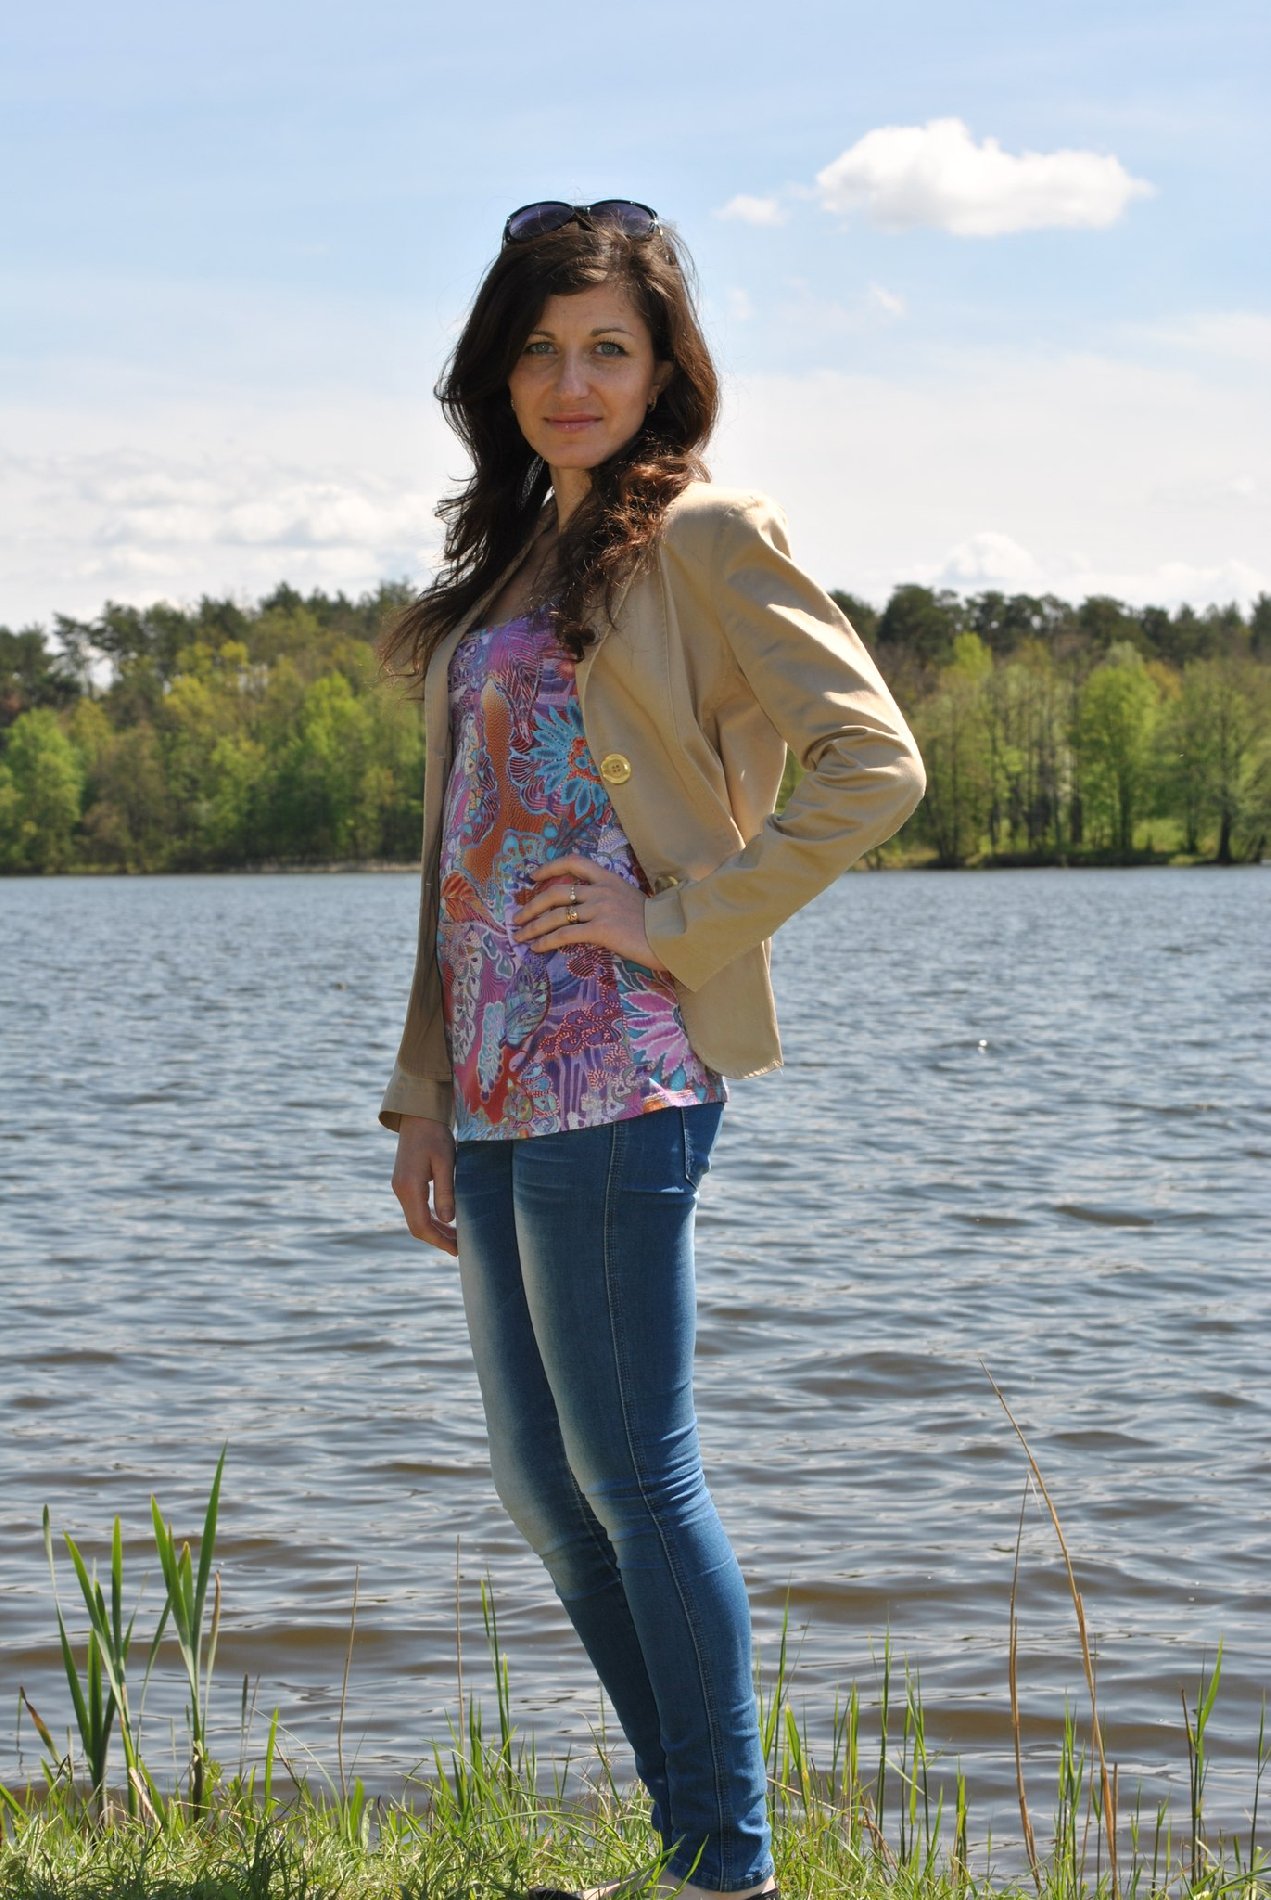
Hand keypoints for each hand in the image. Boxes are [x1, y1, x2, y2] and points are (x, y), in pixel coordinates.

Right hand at [392, 1115, 457, 1254]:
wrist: (418, 1116)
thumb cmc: (435, 1135)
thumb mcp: (445, 1162)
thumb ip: (446, 1191)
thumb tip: (449, 1220)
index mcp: (409, 1187)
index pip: (421, 1225)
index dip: (439, 1241)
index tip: (457, 1250)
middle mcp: (401, 1190)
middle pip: (416, 1227)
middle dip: (438, 1240)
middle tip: (460, 1248)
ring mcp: (401, 1187)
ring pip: (416, 1219)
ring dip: (435, 1231)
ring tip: (456, 1238)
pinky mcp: (405, 1183)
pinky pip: (416, 1209)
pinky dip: (430, 1219)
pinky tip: (446, 1222)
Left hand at [514, 855, 667, 970]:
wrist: (674, 935)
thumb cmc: (657, 924)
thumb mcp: (632, 901)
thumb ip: (610, 900)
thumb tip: (589, 911)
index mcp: (609, 879)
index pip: (574, 862)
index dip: (550, 867)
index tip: (533, 877)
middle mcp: (601, 890)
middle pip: (555, 891)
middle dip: (531, 905)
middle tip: (517, 917)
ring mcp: (600, 909)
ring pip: (555, 915)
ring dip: (533, 926)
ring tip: (520, 936)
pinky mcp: (601, 929)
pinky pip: (564, 934)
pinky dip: (546, 941)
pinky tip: (536, 948)